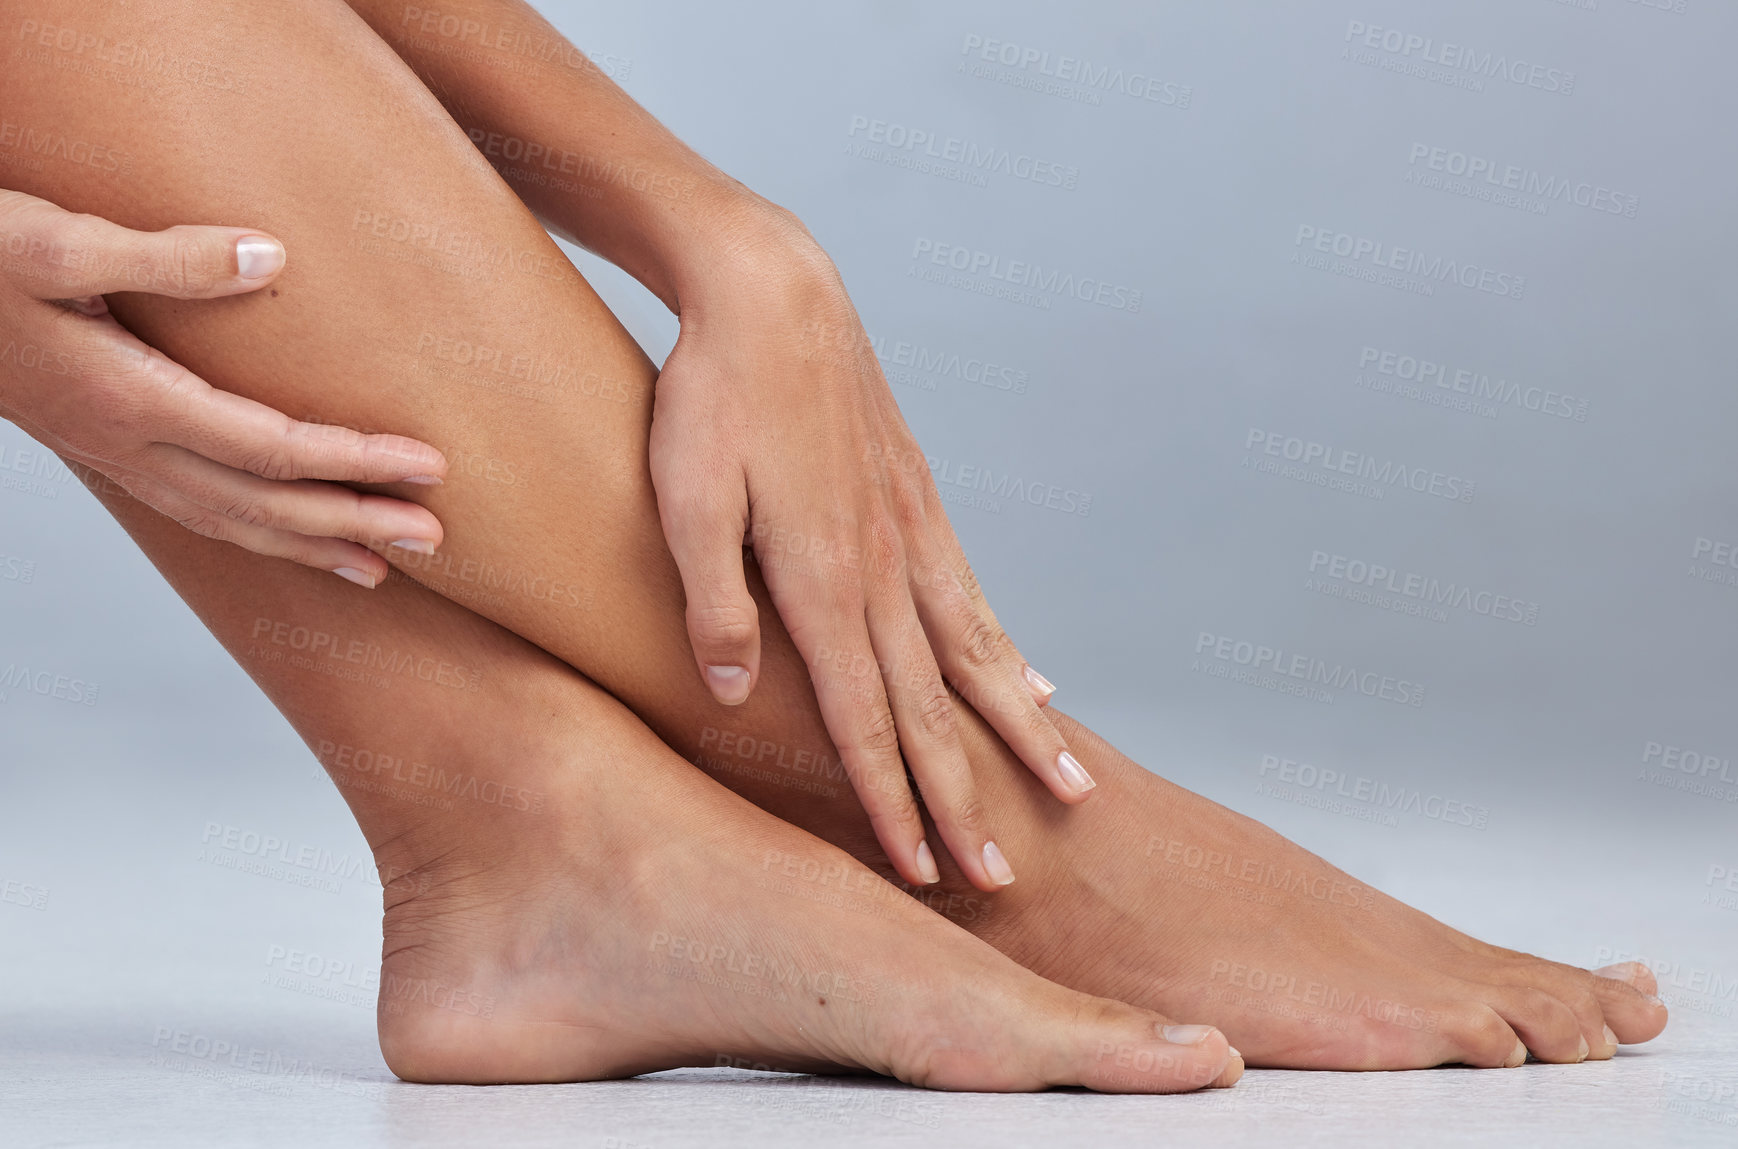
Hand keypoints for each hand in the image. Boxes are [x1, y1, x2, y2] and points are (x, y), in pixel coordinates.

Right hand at [0, 189, 446, 586]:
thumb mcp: (60, 240)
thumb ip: (168, 254)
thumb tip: (270, 257)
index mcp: (132, 399)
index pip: (273, 448)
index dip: (355, 461)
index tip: (428, 466)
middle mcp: (130, 444)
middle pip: (265, 504)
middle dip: (354, 523)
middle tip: (437, 540)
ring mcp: (115, 456)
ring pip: (231, 523)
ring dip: (311, 546)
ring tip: (381, 566)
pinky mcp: (106, 450)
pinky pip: (198, 512)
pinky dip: (255, 535)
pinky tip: (286, 538)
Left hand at [649, 205, 1087, 892]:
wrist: (772, 288)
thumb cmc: (710, 393)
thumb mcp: (683, 497)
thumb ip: (713, 601)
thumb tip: (737, 692)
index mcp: (823, 581)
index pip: (863, 717)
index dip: (892, 800)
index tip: (923, 868)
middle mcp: (884, 567)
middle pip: (932, 705)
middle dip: (966, 796)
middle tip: (1005, 874)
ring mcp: (911, 533)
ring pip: (974, 655)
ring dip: (1016, 731)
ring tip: (1066, 784)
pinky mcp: (918, 500)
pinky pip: (973, 596)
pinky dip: (1007, 651)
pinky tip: (1034, 679)